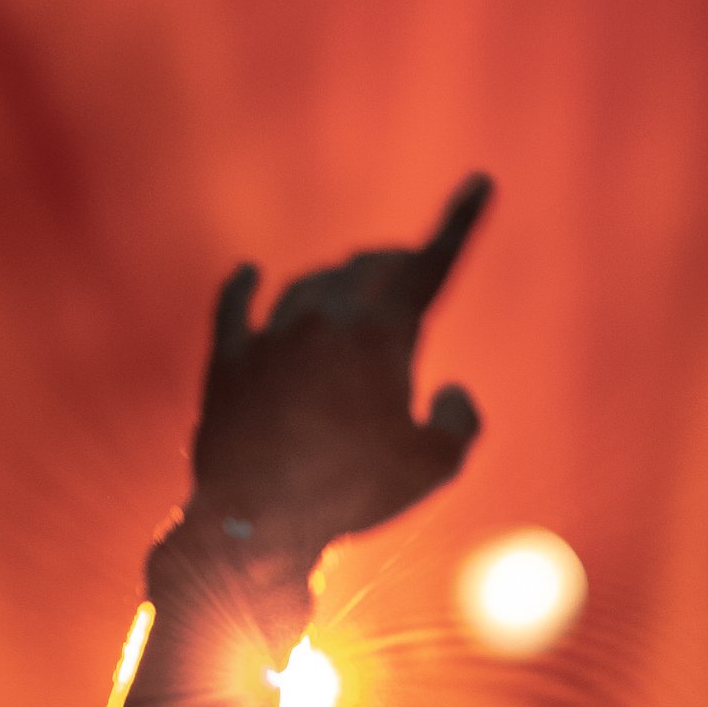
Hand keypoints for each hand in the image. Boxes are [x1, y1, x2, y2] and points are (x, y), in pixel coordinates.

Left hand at [182, 175, 492, 575]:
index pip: (431, 263)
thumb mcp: (435, 469)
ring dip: (339, 282)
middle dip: (395, 265)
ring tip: (350, 292)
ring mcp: (273, 333)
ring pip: (312, 284)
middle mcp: (326, 317)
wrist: (256, 524)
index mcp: (383, 333)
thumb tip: (452, 391)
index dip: (461, 221)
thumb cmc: (353, 498)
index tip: (479, 182)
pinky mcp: (228, 359)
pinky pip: (236, 304)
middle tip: (407, 269)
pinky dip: (246, 285)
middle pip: (370, 268)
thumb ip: (462, 422)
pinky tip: (249, 272)